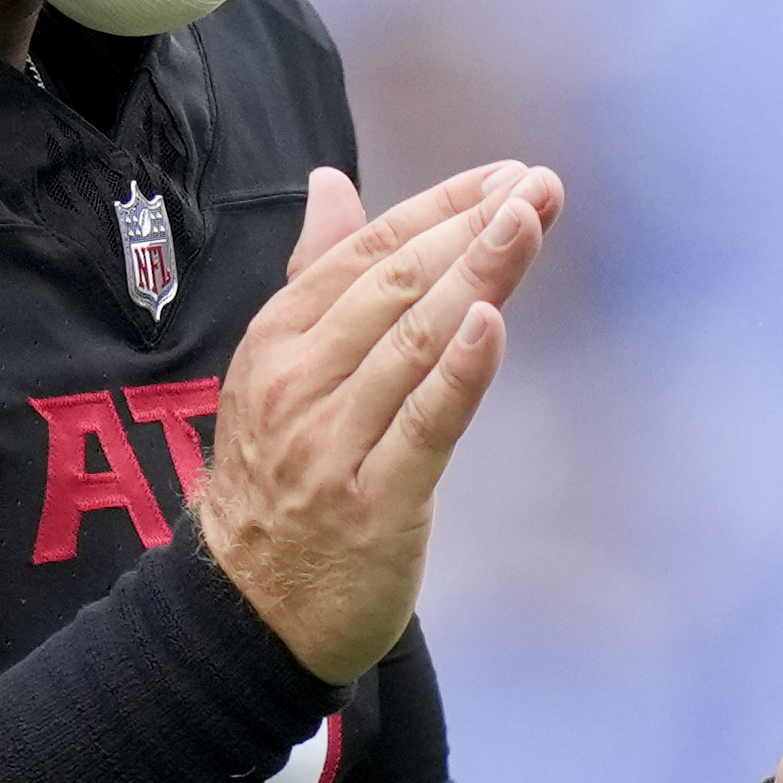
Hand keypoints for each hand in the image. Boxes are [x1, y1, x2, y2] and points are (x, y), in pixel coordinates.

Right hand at [194, 162, 557, 677]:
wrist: (248, 606)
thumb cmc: (280, 478)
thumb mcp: (280, 366)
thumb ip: (314, 276)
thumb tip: (331, 184)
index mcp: (278, 341)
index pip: (364, 255)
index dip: (437, 209)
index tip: (502, 176)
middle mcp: (300, 382)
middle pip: (394, 288)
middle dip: (469, 230)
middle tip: (534, 187)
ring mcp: (333, 443)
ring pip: (412, 344)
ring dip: (476, 277)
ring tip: (527, 225)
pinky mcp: (374, 502)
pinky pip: (423, 426)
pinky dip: (458, 372)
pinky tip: (492, 324)